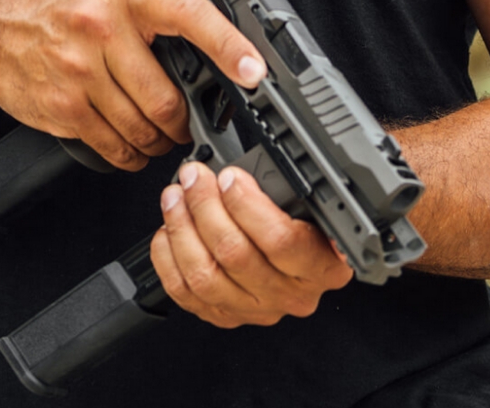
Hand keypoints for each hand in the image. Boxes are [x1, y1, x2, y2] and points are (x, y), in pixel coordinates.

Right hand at [0, 0, 265, 170]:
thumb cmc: (52, 8)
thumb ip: (151, 12)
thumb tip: (206, 51)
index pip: (189, 16)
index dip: (228, 46)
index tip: (254, 72)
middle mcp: (101, 31)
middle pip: (166, 99)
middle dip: (184, 123)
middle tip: (187, 124)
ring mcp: (79, 73)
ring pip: (142, 129)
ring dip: (159, 142)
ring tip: (158, 135)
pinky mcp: (63, 109)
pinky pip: (113, 147)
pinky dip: (131, 156)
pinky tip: (131, 147)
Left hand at [151, 162, 352, 327]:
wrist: (297, 263)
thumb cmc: (302, 228)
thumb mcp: (308, 207)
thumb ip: (280, 192)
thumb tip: (232, 174)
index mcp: (321, 266)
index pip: (281, 239)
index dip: (245, 204)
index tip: (229, 177)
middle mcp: (290, 295)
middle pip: (234, 254)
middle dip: (205, 205)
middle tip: (194, 177)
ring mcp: (253, 309)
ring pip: (204, 275)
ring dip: (182, 228)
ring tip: (175, 197)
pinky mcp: (222, 315)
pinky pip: (184, 292)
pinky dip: (168, 257)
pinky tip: (168, 231)